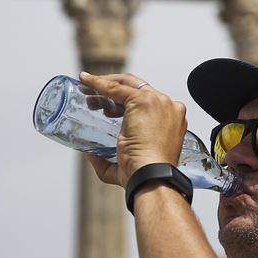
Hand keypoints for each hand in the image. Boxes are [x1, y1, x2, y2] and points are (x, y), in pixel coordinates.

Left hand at [77, 71, 187, 187]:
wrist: (152, 175)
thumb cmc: (144, 174)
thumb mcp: (126, 165)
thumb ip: (108, 162)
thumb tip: (92, 157)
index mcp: (171, 120)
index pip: (145, 102)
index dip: (123, 102)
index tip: (106, 107)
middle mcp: (167, 107)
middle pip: (136, 88)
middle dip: (111, 89)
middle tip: (92, 96)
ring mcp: (157, 101)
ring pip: (126, 83)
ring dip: (103, 85)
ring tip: (86, 93)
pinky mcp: (143, 100)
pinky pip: (116, 87)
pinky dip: (99, 83)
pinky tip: (86, 82)